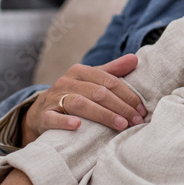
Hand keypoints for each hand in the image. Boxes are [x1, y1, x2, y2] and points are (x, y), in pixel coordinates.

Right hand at [21, 54, 144, 145]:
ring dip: (103, 115)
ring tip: (121, 124)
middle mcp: (67, 82)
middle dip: (121, 107)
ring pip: (81, 104)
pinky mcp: (44, 115)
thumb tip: (135, 59)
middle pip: (98, 92)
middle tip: (136, 120)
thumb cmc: (74, 94)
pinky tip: (77, 125)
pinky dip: (65, 121)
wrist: (41, 111)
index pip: (109, 81)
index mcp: (81, 71)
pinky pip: (53, 117)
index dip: (128, 95)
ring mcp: (54, 98)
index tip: (142, 109)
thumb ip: (113, 70)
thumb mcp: (92, 80)